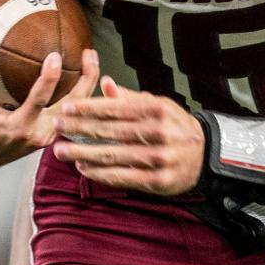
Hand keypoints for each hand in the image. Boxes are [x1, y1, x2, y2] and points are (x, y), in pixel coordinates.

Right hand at [0, 46, 99, 171]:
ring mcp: (48, 137)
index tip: (56, 56)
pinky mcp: (51, 136)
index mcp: (18, 127)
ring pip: (76, 111)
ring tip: (92, 59)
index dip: (49, 78)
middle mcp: (38, 134)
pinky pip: (72, 116)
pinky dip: (81, 97)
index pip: (39, 100)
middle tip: (89, 54)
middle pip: (71, 106)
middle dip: (85, 79)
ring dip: (86, 86)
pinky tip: (84, 78)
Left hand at [54, 78, 206, 193]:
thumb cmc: (176, 127)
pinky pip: (123, 177)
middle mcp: (159, 133)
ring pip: (113, 156)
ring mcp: (159, 158)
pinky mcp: (158, 181)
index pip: (116, 108)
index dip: (89, 108)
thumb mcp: (159, 105)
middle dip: (80, 129)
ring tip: (61, 150)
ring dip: (83, 153)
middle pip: (111, 131)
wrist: (207, 156)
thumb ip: (130, 97)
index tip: (67, 108)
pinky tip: (83, 168)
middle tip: (57, 127)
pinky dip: (100, 174)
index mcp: (157, 110)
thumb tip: (105, 83)